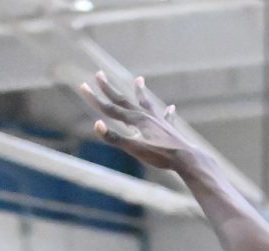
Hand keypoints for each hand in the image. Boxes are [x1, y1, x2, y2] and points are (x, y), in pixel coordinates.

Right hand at [77, 71, 198, 170]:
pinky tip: (171, 108)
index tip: (82, 86)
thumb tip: (96, 125)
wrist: (186, 158)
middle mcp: (146, 116)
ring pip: (146, 104)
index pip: (110, 108)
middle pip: (124, 100)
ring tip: (139, 80)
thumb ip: (114, 138)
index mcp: (135, 120)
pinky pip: (166, 118)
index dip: (94, 99)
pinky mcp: (169, 129)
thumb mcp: (134, 148)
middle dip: (109, 88)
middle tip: (99, 74)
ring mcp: (158, 121)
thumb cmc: (160, 155)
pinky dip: (167, 113)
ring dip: (140, 92)